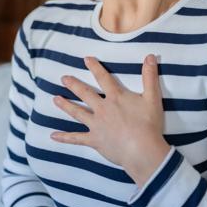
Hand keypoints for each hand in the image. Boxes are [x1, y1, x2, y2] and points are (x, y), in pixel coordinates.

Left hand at [51, 54, 170, 187]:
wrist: (142, 150)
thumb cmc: (148, 124)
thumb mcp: (152, 98)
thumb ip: (150, 76)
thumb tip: (150, 56)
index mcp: (116, 98)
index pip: (103, 78)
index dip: (95, 67)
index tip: (86, 59)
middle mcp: (103, 109)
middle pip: (85, 94)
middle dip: (74, 85)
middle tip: (63, 78)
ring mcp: (96, 125)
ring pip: (77, 113)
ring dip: (66, 105)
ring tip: (55, 99)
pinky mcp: (95, 140)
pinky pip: (77, 139)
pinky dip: (65, 138)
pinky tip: (53, 136)